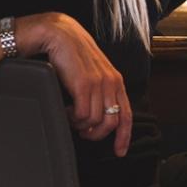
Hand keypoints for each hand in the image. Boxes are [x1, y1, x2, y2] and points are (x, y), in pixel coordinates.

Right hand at [26, 13, 131, 157]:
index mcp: (117, 80)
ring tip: (69, 114)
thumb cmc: (73, 55)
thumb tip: (96, 118)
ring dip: (79, 125)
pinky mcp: (84, 84)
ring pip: (95, 121)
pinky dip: (72, 119)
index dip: (125, 136)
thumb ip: (99, 92)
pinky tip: (65, 110)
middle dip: (95, 134)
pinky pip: (82, 115)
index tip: (119, 151)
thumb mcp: (92, 74)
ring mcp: (99, 82)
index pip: (127, 114)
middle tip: (81, 131)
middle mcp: (112, 81)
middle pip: (112, 123)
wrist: (59, 34)